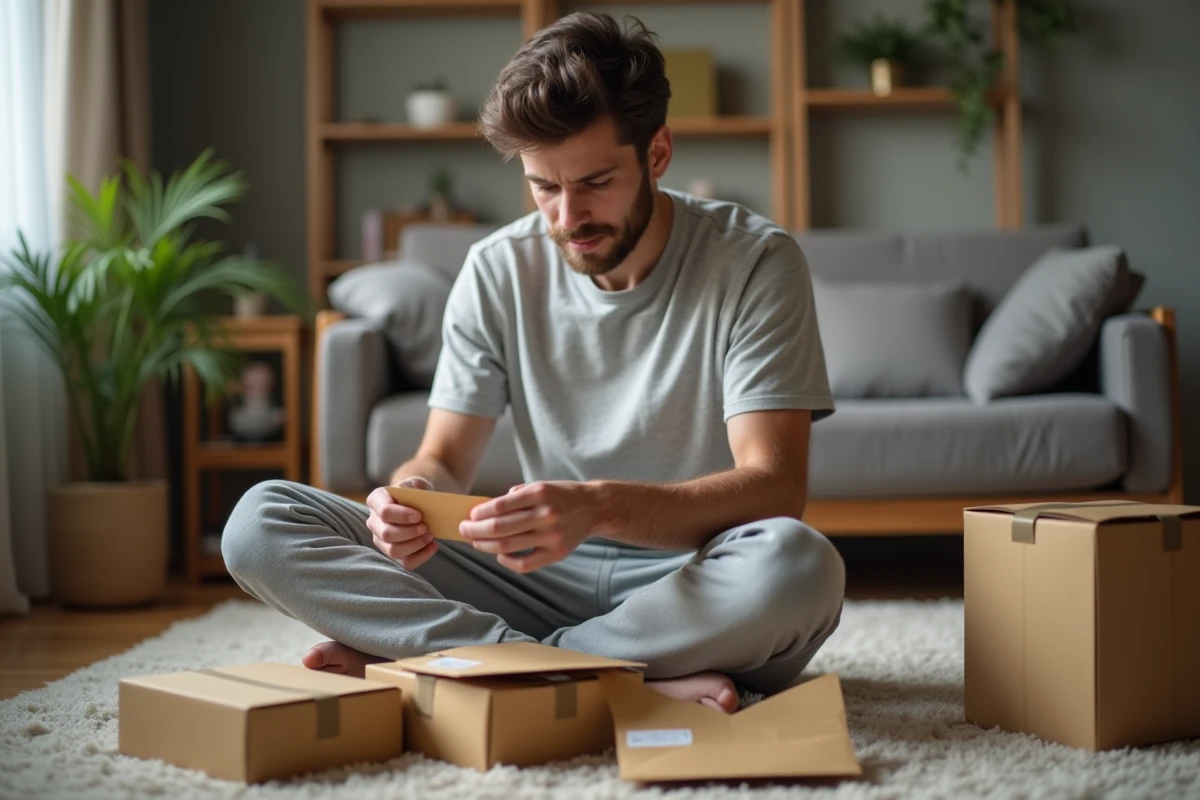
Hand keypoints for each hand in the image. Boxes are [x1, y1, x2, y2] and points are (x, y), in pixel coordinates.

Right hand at [367, 476, 436, 569]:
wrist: (415, 504)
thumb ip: (415, 486)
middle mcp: (374, 521)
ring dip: (415, 545)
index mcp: (376, 500)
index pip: (384, 511)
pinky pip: (405, 562)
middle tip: (426, 527)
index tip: (419, 515)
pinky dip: (421, 556)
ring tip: (430, 536)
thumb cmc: (414, 493)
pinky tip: (433, 546)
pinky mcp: (392, 553)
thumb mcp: (414, 484)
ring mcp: (381, 540)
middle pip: (387, 534)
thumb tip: (418, 491)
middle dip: (410, 532)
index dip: (402, 515)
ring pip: (393, 551)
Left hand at [458, 480, 608, 572]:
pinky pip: (525, 564)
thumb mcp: (540, 485)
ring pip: (509, 546)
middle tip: (464, 530)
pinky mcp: (557, 553)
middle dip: (476, 530)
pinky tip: (499, 555)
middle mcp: (546, 514)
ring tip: (476, 542)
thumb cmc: (562, 495)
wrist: (595, 508)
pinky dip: (507, 561)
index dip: (481, 513)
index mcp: (540, 493)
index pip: (501, 506)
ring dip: (486, 545)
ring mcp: (552, 536)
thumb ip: (515, 496)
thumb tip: (486, 510)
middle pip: (501, 528)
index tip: (470, 516)